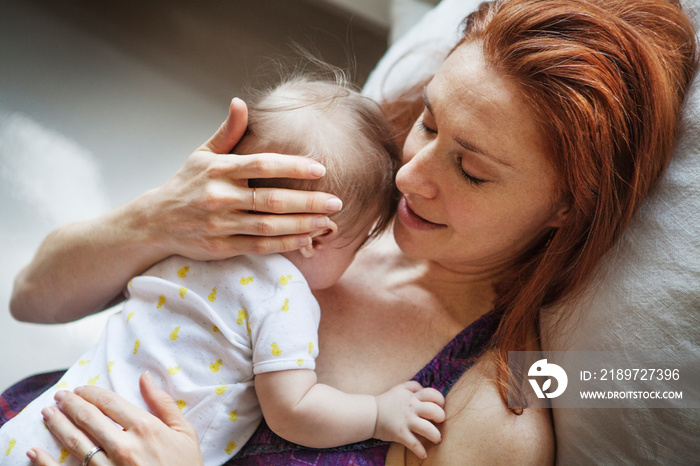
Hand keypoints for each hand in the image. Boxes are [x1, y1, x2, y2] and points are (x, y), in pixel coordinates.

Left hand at [27, 372, 203, 465]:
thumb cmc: (186, 465)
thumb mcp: (184, 432)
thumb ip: (163, 403)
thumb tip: (145, 377)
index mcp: (146, 428)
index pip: (110, 402)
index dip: (91, 392)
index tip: (81, 389)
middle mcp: (125, 446)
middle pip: (89, 418)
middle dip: (70, 404)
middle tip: (60, 397)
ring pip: (76, 441)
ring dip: (58, 425)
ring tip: (49, 414)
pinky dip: (48, 462)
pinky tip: (36, 452)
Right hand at [136, 97, 342, 260]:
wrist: (155, 221)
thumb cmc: (186, 184)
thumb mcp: (202, 154)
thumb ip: (228, 132)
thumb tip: (241, 102)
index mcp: (218, 169)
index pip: (261, 164)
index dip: (292, 166)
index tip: (320, 168)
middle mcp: (219, 197)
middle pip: (270, 200)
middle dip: (307, 202)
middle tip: (336, 201)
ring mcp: (220, 224)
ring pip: (268, 226)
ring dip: (302, 225)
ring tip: (328, 221)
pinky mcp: (221, 247)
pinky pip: (258, 246)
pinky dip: (284, 244)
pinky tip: (306, 239)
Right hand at [373, 381, 445, 459]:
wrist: (370, 414)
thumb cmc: (387, 401)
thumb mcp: (400, 388)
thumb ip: (413, 386)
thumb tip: (424, 389)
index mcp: (412, 397)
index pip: (432, 394)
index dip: (440, 400)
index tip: (440, 406)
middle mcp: (411, 408)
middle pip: (434, 411)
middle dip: (441, 417)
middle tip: (439, 422)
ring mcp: (406, 421)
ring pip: (428, 429)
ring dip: (436, 436)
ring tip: (437, 439)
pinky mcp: (400, 434)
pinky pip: (414, 444)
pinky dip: (421, 451)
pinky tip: (424, 454)